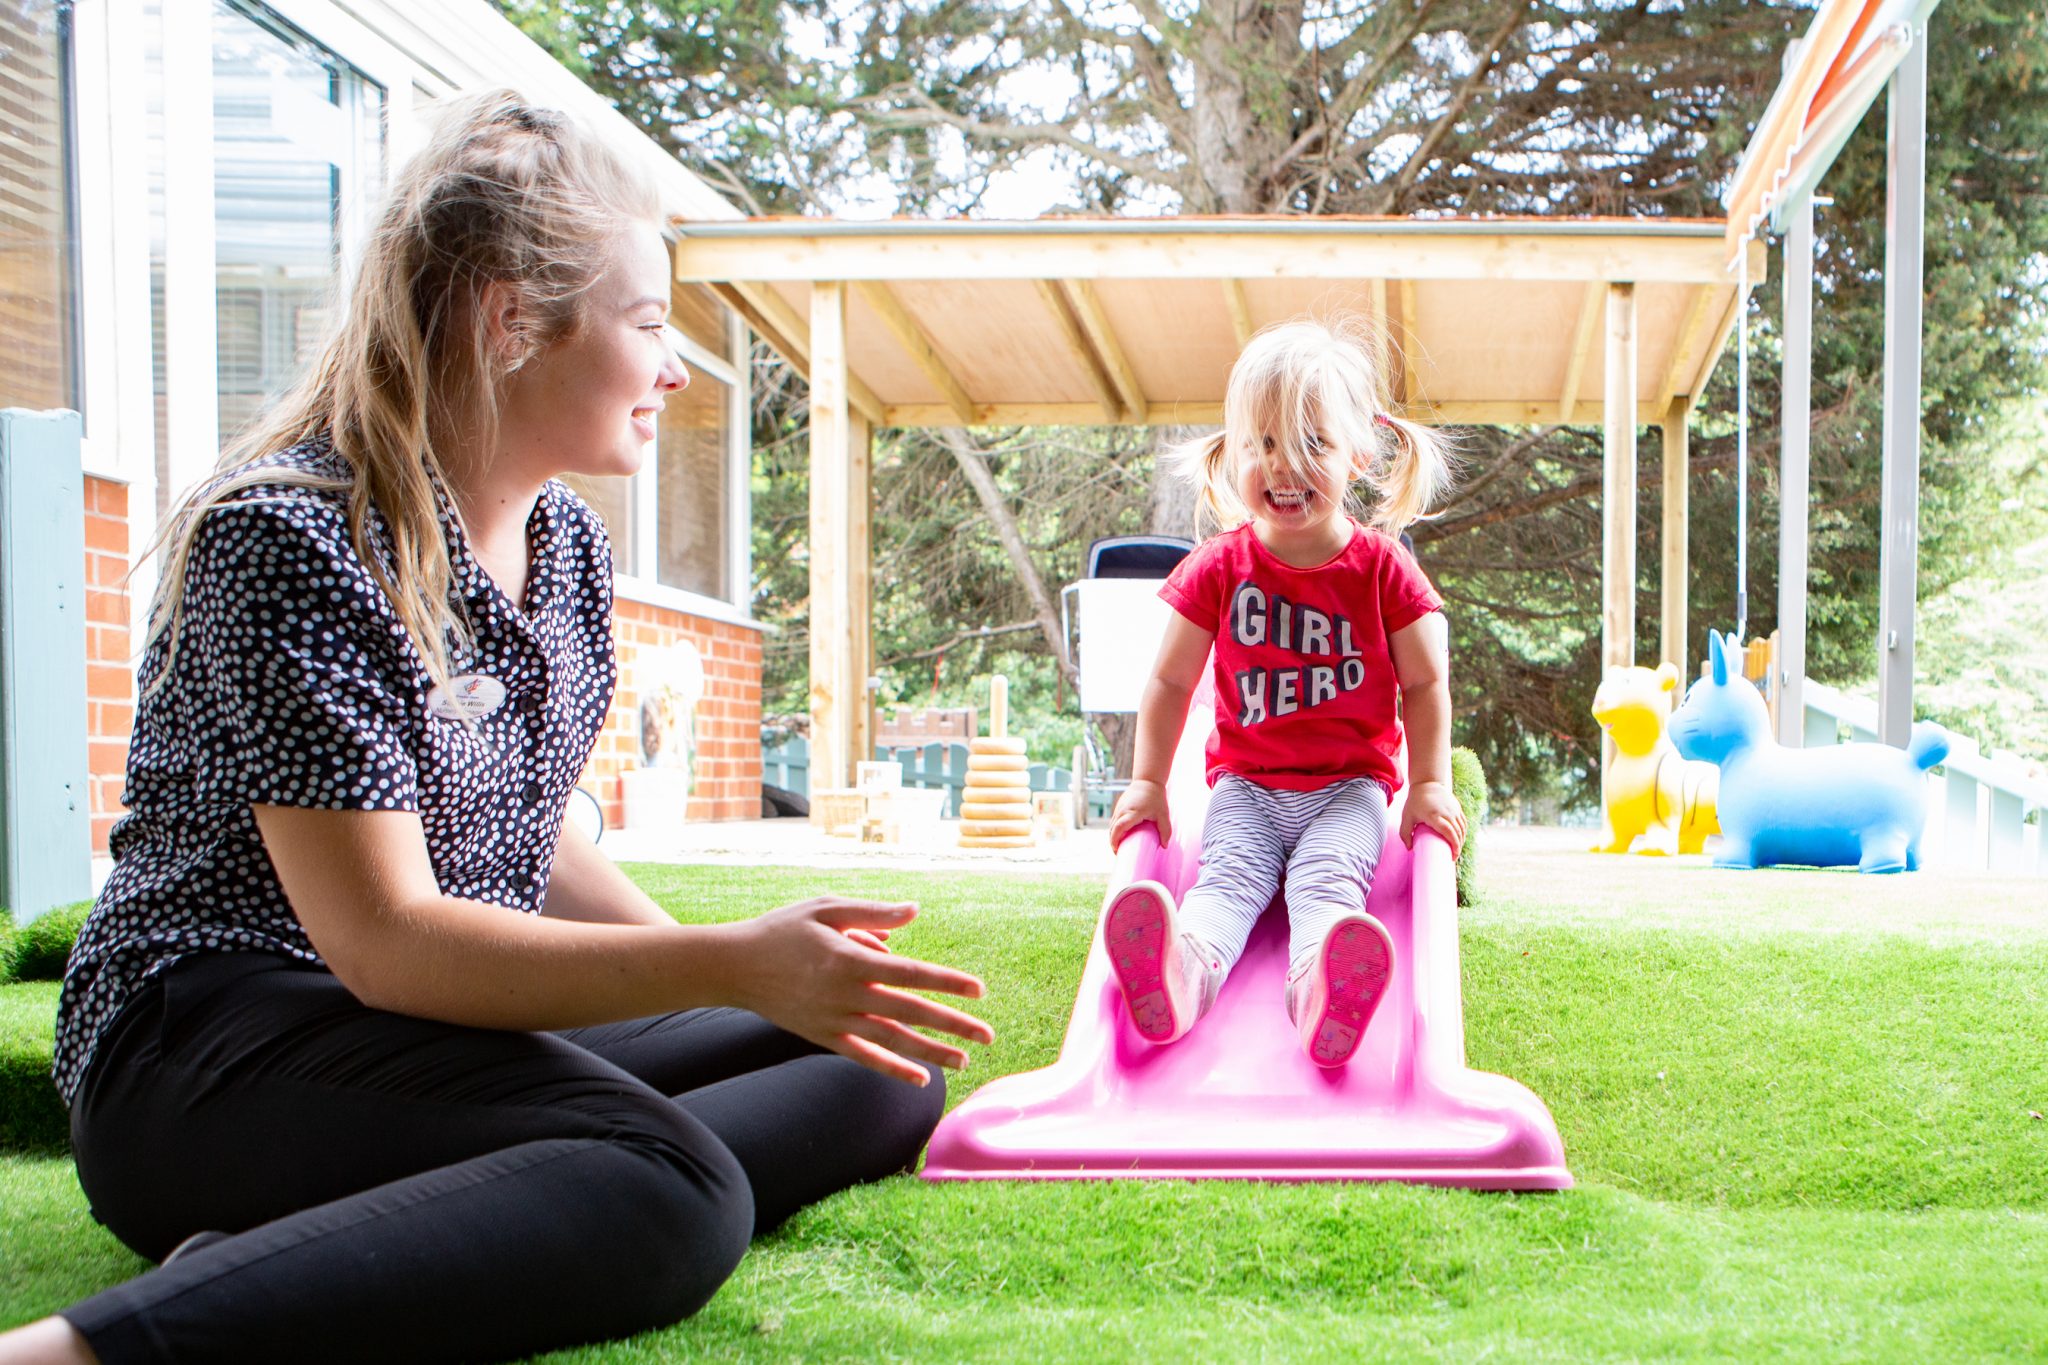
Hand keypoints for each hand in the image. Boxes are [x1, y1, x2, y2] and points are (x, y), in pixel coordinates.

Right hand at [729, 897, 992, 1086]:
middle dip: (952, 1024)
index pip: (910, 973)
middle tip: (988, 1035)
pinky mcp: (823, 1037)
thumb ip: (873, 914)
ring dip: (931, 1052)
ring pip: (892, 1040)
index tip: (978, 990)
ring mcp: (834, 1020)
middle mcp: (846, 994)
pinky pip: (864, 1057)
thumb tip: (915, 913)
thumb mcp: (826, 908)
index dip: (946, 982)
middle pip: (909, 1012)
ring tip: (965, 1060)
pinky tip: (921, 1078)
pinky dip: (893, 1068)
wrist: (734, 966)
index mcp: (850, 958)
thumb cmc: (783, 929)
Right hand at [1108, 779, 1170, 850]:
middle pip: (1112, 828)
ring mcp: (1119, 807)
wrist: (1147, 781)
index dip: (1115, 839)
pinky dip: (1114, 829)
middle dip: (1113, 842)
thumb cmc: (1156, 798)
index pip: (1120, 827)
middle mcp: (1123, 810)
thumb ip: (1165, 830)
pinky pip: (1114, 820)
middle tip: (1119, 853)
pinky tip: (1120, 836)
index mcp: (1133, 812)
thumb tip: (1164, 846)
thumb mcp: (1163, 814)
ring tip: (1119, 846)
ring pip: (1111, 825)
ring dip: (1113, 836)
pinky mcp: (1118, 807)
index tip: (1117, 849)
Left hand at [1400, 780, 1465, 857]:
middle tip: (1453, 857)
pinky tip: (1460, 839)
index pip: (1449, 832)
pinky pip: (1463, 822)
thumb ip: (1405, 833)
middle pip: (1458, 832)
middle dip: (1458, 847)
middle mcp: (1447, 813)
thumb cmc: (1415, 802)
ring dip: (1462, 840)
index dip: (1454, 845)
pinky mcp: (1457, 808)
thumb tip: (1409, 849)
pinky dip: (1463, 832)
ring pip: (1462, 828)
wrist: (1426, 784)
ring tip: (1456, 850)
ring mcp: (1454, 809)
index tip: (1452, 856)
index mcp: (1434, 816)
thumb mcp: (1406, 817)